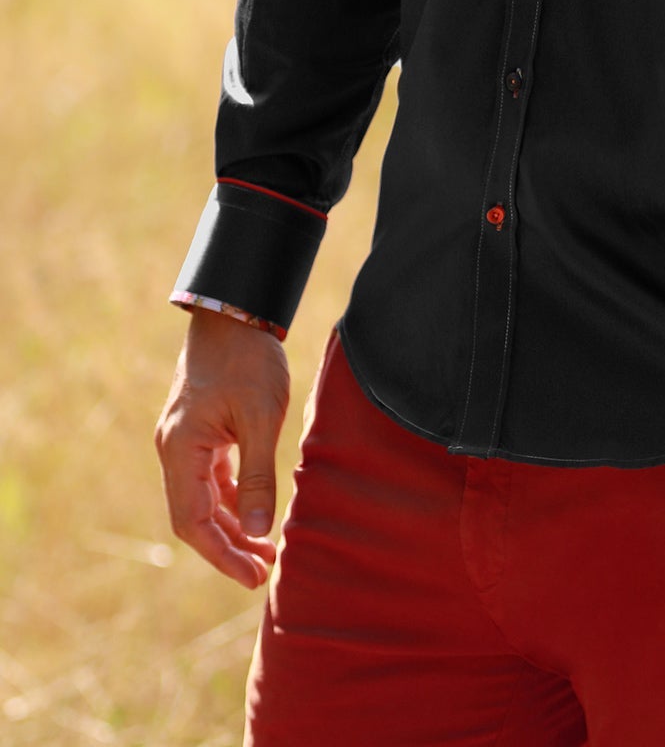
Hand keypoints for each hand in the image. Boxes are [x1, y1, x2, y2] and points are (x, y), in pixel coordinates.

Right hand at [154, 306, 289, 588]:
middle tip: (265, 571)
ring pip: (203, 500)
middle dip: (229, 547)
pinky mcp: (200, 431)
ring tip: (266, 550)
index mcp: (180, 449)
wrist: (235, 312)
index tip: (253, 576)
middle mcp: (174, 450)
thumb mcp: (261, 417)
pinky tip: (257, 513)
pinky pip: (211, 479)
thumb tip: (260, 531)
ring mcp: (185, 441)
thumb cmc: (248, 360)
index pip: (193, 522)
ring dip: (232, 526)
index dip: (222, 555)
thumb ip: (258, 476)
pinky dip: (233, 499)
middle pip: (195, 517)